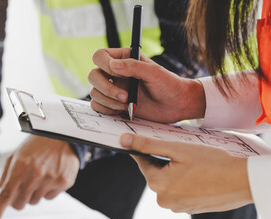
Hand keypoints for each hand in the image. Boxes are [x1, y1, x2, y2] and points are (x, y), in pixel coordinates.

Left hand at [0, 136, 79, 218]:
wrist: (63, 135)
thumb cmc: (37, 145)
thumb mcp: (17, 154)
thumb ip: (7, 174)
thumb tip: (2, 192)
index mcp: (20, 168)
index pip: (5, 196)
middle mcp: (35, 175)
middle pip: (20, 204)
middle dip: (18, 199)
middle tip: (23, 186)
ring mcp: (50, 179)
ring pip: (35, 201)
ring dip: (34, 193)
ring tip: (40, 175)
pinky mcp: (64, 182)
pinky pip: (50, 197)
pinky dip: (48, 190)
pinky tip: (51, 174)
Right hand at [88, 48, 205, 122]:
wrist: (177, 105)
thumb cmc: (169, 85)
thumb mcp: (154, 72)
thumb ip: (133, 66)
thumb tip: (113, 65)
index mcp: (124, 59)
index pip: (100, 56)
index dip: (103, 64)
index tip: (116, 73)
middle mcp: (115, 74)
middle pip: (93, 75)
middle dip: (106, 88)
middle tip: (125, 96)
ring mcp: (114, 89)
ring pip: (95, 93)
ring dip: (109, 101)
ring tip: (128, 104)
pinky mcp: (114, 104)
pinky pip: (98, 106)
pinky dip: (107, 110)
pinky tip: (124, 110)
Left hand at [120, 133, 252, 213]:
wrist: (244, 182)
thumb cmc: (213, 162)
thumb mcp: (178, 149)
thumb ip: (148, 144)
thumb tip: (123, 140)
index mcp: (158, 184)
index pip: (143, 161)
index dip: (147, 147)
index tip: (150, 139)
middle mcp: (164, 200)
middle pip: (158, 172)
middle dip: (168, 160)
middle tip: (186, 151)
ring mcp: (178, 207)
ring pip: (171, 182)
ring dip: (179, 171)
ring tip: (198, 163)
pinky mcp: (191, 209)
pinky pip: (183, 191)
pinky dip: (189, 181)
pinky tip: (203, 174)